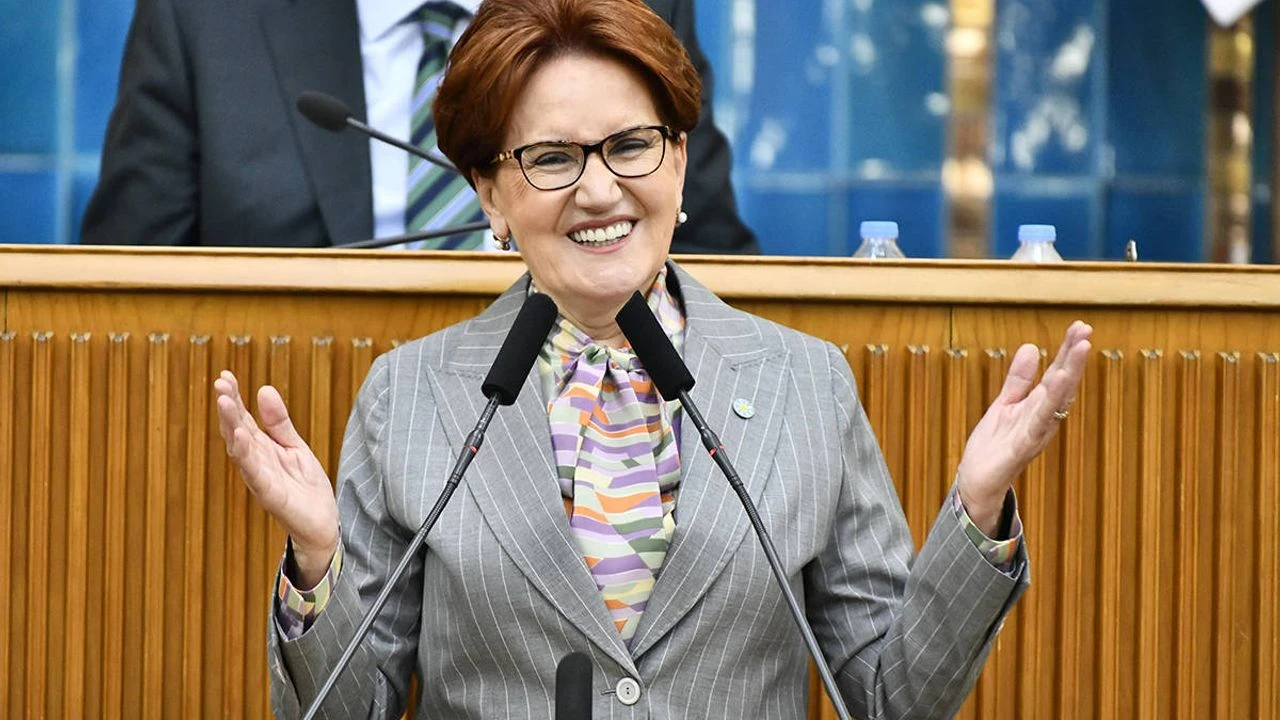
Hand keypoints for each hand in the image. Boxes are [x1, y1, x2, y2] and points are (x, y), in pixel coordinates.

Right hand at [214, 370, 338, 585]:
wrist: (322, 522)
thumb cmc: (305, 486)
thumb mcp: (295, 446)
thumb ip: (280, 422)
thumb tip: (264, 389)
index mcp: (261, 448)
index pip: (243, 418)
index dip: (234, 397)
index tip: (225, 375)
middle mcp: (255, 462)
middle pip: (236, 430)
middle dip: (228, 408)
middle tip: (220, 383)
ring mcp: (260, 478)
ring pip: (240, 449)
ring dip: (231, 425)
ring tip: (225, 402)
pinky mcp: (270, 495)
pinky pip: (254, 473)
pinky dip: (245, 455)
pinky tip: (240, 436)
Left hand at [956, 321, 1092, 533]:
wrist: (977, 482)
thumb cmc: (993, 446)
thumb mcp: (1004, 404)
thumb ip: (1019, 380)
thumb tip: (1032, 347)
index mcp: (1039, 407)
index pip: (1057, 374)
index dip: (1068, 351)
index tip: (1081, 327)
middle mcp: (1043, 420)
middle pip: (1062, 385)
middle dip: (1074, 359)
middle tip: (1086, 331)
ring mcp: (1034, 434)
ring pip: (1055, 403)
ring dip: (1067, 377)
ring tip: (1078, 351)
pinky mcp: (1020, 448)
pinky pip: (1036, 425)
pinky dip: (1047, 406)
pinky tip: (1053, 386)